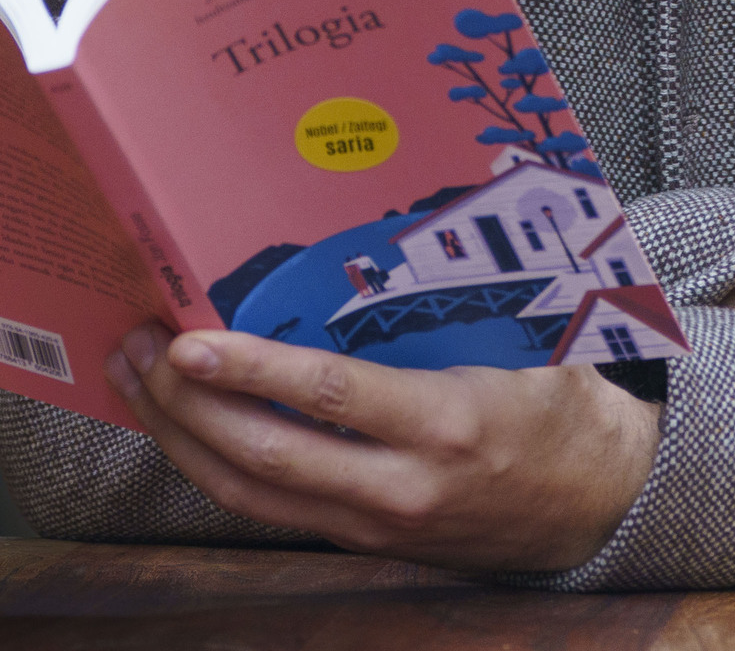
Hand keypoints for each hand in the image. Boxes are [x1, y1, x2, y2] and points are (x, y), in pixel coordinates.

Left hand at [104, 323, 658, 572]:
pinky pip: (268, 508)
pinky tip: (180, 426)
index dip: (253, 369)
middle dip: (187, 404)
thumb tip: (434, 194)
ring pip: (250, 495)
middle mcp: (402, 487)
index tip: (191, 338)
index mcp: (447, 424)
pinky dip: (212, 466)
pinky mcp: (361, 540)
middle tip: (138, 347)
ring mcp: (376, 524)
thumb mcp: (535, 339)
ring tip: (134, 381)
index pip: (330, 398)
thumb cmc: (562, 403)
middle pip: (265, 456)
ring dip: (180, 439)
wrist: (600, 503)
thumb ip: (477, 287)